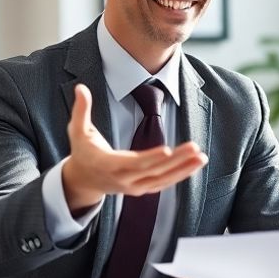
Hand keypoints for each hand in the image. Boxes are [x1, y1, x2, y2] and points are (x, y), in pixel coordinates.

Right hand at [61, 84, 207, 210]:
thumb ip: (81, 109)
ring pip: (162, 180)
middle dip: (177, 161)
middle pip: (154, 171)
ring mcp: (134, 187)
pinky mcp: (142, 189)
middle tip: (195, 148)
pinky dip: (180, 175)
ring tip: (201, 157)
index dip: (151, 157)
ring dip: (184, 169)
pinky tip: (194, 164)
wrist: (83, 179)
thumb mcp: (77, 131)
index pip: (134, 163)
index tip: (168, 150)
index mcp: (109, 164)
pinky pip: (164, 183)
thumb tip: (81, 88)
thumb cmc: (82, 151)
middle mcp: (124, 179)